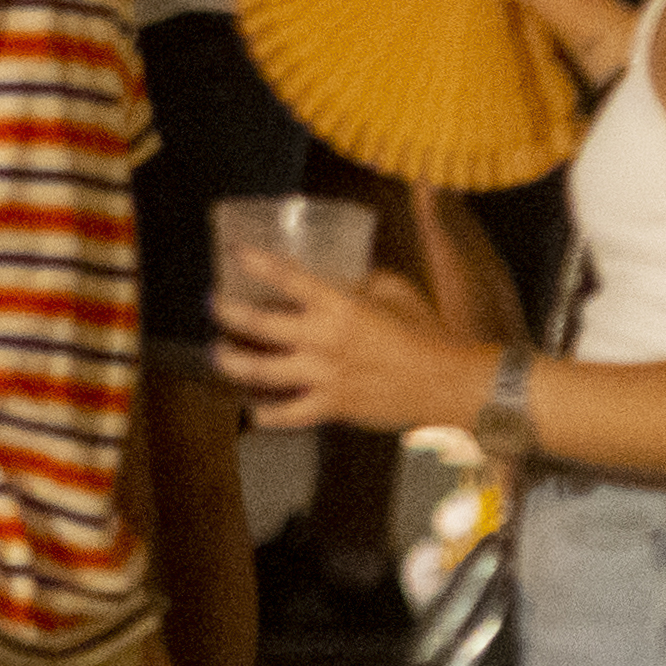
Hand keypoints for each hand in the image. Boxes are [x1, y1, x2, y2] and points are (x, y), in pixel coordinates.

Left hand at [216, 253, 481, 440]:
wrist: (452, 385)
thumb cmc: (427, 334)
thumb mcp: (396, 293)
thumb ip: (362, 282)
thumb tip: (340, 275)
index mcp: (342, 306)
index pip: (289, 278)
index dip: (258, 263)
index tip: (234, 251)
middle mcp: (324, 339)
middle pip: (259, 324)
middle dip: (227, 312)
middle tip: (213, 303)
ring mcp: (324, 375)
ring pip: (261, 370)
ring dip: (232, 361)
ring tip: (217, 354)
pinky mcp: (333, 406)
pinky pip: (288, 414)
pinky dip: (266, 413)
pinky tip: (251, 409)